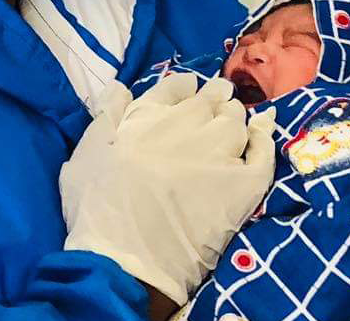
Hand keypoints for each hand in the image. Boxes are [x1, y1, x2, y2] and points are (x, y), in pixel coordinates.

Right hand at [61, 74, 276, 305]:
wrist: (123, 263)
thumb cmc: (96, 212)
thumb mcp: (86, 156)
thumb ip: (106, 117)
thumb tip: (120, 86)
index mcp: (147, 116)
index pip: (176, 86)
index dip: (185, 89)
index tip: (190, 94)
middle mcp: (186, 126)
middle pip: (211, 100)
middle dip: (214, 100)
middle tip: (216, 107)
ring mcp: (217, 153)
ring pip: (236, 122)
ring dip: (234, 120)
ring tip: (231, 128)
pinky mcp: (241, 184)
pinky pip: (262, 153)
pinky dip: (264, 141)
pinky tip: (261, 136)